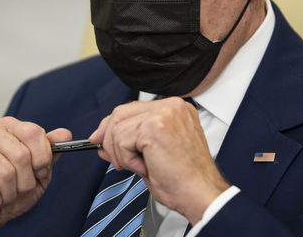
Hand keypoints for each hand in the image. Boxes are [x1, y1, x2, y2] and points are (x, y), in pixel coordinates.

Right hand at [0, 117, 71, 236]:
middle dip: (25, 181)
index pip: (34, 133)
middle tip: (17, 189)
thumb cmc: (6, 192)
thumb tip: (64, 134)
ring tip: (2, 195)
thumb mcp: (36, 173)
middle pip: (21, 154)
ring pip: (5, 172)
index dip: (42, 159)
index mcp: (7, 126)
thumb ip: (49, 153)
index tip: (39, 172)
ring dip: (9, 193)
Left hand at [88, 98, 229, 223]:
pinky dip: (127, 159)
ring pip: (118, 128)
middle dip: (109, 138)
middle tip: (116, 160)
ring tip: (144, 167)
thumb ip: (130, 141)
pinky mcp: (154, 127)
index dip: (113, 125)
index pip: (133, 109)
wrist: (201, 195)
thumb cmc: (185, 180)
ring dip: (122, 154)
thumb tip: (103, 139)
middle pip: (121, 112)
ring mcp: (164, 113)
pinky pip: (122, 140)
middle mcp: (172, 106)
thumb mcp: (154, 154)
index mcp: (176, 110)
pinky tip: (147, 168)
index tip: (101, 139)